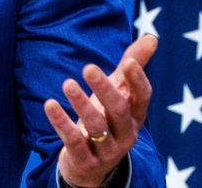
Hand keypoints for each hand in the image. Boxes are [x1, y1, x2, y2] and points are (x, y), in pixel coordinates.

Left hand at [43, 34, 157, 186]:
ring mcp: (106, 149)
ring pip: (97, 127)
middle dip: (104, 89)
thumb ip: (133, 64)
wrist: (91, 165)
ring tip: (67, 84)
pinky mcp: (85, 160)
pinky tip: (49, 104)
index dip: (137, 80)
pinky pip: (74, 141)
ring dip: (81, 104)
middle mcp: (125, 133)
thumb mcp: (119, 92)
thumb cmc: (107, 118)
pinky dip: (62, 123)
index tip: (128, 61)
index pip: (143, 97)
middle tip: (88, 67)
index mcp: (135, 115)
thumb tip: (152, 37)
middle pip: (118, 110)